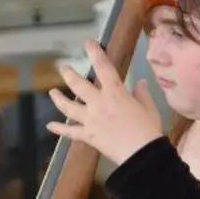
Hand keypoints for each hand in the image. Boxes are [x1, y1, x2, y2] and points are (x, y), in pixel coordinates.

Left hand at [46, 40, 164, 163]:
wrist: (142, 154)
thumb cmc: (148, 130)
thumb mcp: (149, 108)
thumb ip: (142, 94)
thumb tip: (140, 82)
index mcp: (115, 93)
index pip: (103, 68)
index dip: (95, 53)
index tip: (88, 43)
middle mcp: (99, 103)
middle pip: (78, 85)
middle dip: (69, 74)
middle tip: (63, 67)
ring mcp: (90, 119)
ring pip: (68, 106)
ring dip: (58, 98)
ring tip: (52, 92)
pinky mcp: (88, 135)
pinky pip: (70, 131)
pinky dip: (59, 129)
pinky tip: (50, 126)